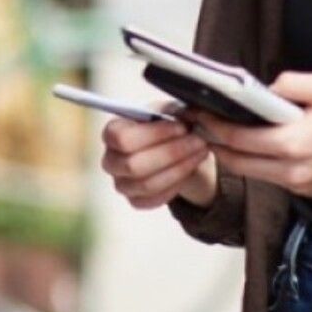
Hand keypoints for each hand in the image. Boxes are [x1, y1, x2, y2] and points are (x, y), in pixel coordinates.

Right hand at [100, 105, 216, 208]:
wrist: (179, 146)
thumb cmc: (170, 125)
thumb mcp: (172, 111)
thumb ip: (174, 111)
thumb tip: (187, 114)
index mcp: (113, 132)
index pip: (122, 138)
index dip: (154, 134)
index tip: (182, 127)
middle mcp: (111, 160)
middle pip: (133, 165)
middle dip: (171, 153)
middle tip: (198, 141)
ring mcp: (121, 183)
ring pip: (146, 184)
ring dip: (179, 168)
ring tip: (200, 153)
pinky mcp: (135, 200)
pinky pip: (153, 199)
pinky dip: (175, 186)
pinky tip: (189, 169)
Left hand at [191, 71, 311, 196]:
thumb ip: (290, 84)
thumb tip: (264, 90)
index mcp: (296, 143)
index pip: (239, 140)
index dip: (214, 126)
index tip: (200, 112)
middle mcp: (294, 171)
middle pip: (237, 163)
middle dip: (216, 143)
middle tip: (203, 123)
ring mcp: (300, 185)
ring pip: (253, 173)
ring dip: (235, 154)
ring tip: (226, 131)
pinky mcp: (307, 190)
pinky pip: (272, 176)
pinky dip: (258, 161)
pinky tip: (259, 143)